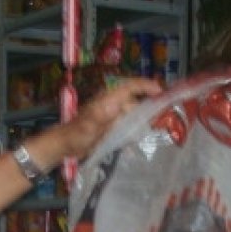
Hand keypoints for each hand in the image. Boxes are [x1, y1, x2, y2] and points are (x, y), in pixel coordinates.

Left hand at [48, 77, 162, 161]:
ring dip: (145, 118)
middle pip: (137, 99)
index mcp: (108, 99)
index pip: (130, 86)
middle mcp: (113, 103)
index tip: (161, 93)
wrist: (65, 145)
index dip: (146, 86)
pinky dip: (138, 127)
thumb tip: (113, 106)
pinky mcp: (113, 123)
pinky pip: (130, 122)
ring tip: (157, 127)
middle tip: (165, 117)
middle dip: (151, 105)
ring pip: (135, 111)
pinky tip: (142, 137)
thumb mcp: (86, 127)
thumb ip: (98, 117)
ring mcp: (113, 113)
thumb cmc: (75, 135)